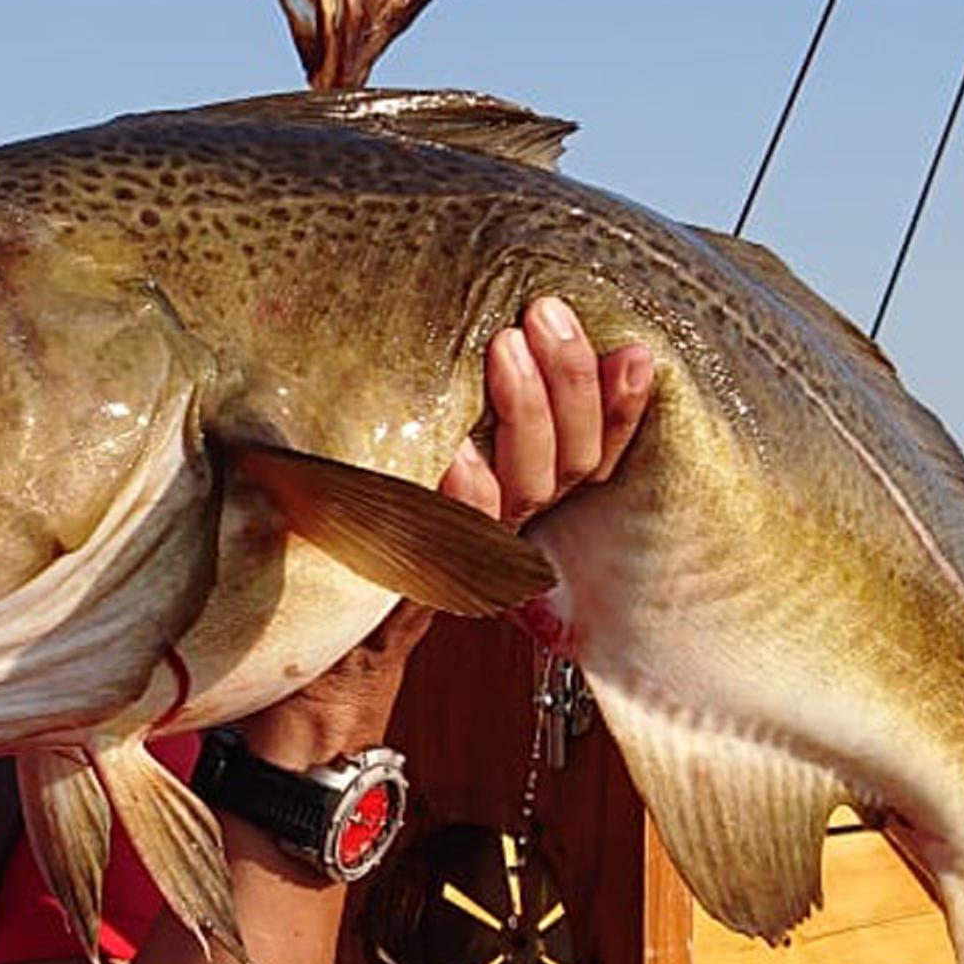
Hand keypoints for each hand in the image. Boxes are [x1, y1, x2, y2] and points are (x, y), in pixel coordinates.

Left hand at [242, 296, 656, 762]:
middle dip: (568, 382)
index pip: (598, 449)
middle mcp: (515, 528)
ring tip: (505, 349)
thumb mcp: (430, 461)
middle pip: (571, 459)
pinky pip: (458, 536)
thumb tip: (494, 332)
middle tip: (545, 315)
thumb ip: (473, 414)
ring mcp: (475, 553)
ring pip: (531, 486)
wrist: (326, 649)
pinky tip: (455, 449)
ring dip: (524, 414)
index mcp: (529, 497)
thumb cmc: (375, 536)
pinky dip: (463, 493)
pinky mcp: (426, 577)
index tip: (636, 350)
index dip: (622, 406)